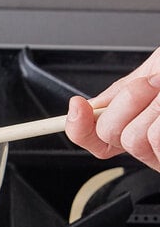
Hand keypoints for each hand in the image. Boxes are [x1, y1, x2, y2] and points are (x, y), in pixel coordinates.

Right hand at [65, 48, 159, 170]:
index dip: (77, 126)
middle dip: (128, 102)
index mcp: (134, 125)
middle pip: (107, 134)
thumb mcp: (152, 72)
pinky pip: (152, 140)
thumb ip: (118, 93)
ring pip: (131, 139)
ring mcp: (156, 154)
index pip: (93, 138)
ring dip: (153, 105)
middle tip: (153, 83)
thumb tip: (81, 105)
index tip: (75, 106)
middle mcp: (144, 144)